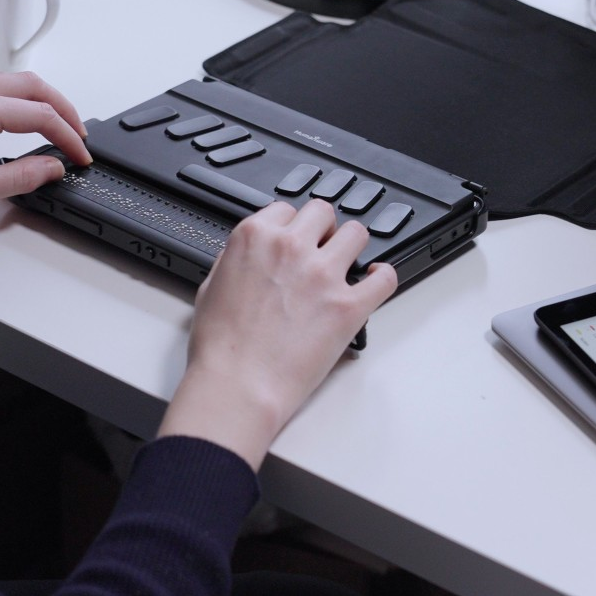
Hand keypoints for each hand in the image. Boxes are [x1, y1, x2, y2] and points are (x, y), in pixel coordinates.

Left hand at [0, 72, 91, 226]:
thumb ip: (22, 177)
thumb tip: (53, 167)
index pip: (39, 114)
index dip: (68, 137)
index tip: (80, 158)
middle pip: (32, 84)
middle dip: (64, 109)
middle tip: (79, 137)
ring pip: (13, 82)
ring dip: (42, 103)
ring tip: (59, 129)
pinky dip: (19, 103)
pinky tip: (26, 124)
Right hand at [159, 199, 397, 470]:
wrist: (237, 387)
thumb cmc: (220, 348)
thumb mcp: (211, 286)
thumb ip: (238, 260)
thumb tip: (254, 254)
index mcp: (254, 238)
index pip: (287, 209)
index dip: (294, 226)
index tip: (297, 239)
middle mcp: (291, 248)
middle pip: (324, 212)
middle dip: (323, 230)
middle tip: (322, 250)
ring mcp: (323, 275)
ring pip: (356, 234)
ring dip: (352, 248)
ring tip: (347, 266)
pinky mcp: (349, 305)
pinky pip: (385, 277)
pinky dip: (383, 277)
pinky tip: (374, 282)